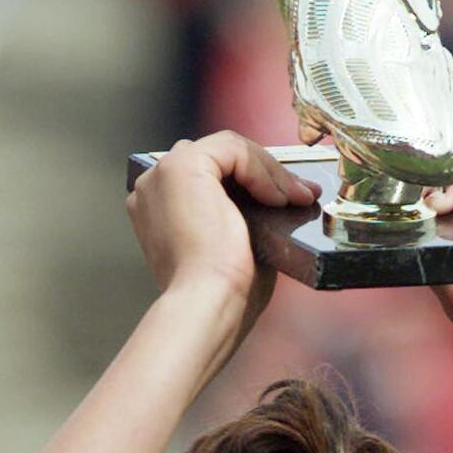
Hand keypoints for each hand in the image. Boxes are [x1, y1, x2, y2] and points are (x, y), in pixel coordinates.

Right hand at [128, 131, 317, 316]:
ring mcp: (162, 173)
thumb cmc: (222, 293)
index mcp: (157, 210)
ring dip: (269, 172)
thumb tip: (277, 201)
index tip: (289, 200)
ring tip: (297, 198)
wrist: (208, 304)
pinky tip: (278, 197)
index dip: (252, 183)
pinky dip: (263, 170)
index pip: (208, 176)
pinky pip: (234, 149)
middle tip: (300, 194)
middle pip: (218, 159)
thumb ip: (240, 218)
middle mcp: (152, 187)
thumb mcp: (232, 247)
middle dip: (264, 173)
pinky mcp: (182, 165)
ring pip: (228, 150)